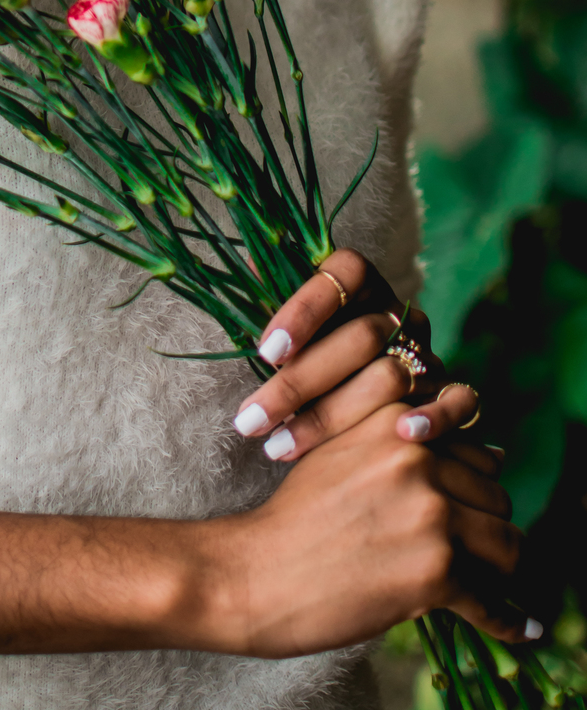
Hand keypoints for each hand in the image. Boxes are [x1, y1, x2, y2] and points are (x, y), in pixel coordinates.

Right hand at [191, 402, 534, 657]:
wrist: (250, 572)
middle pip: (495, 493)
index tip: (458, 506)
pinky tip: (517, 625)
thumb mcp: (339, 450)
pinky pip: (492, 599)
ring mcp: (430, 513)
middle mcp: (417, 456)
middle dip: (483, 524)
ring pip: (506, 541)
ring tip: (482, 582)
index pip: (474, 448)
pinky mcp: (435, 571)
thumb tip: (497, 453)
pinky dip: (505, 618)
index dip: (470, 481)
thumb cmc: (291, 518)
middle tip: (461, 550)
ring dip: (496, 567)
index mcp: (394, 419)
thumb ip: (402, 441)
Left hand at [230, 248, 479, 463]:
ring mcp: (428, 354)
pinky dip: (434, 416)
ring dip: (332, 417)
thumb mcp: (297, 327)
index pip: (345, 273)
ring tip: (279, 446)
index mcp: (365, 285)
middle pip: (360, 337)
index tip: (266, 351)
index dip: (306, 307)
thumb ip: (275, 298)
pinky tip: (402, 435)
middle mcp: (400, 314)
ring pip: (391, 377)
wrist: (371, 401)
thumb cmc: (319, 358)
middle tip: (249, 419)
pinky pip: (459, 400)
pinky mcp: (452, 393)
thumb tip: (251, 263)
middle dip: (299, 383)